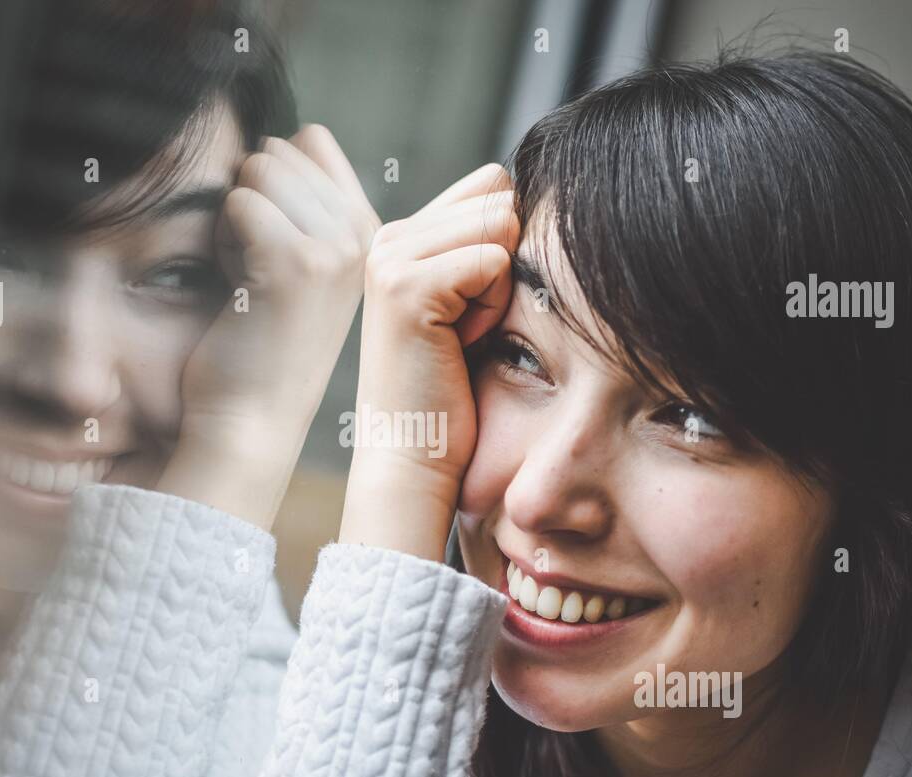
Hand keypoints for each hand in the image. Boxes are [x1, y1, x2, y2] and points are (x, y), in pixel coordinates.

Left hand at [159, 125, 378, 528]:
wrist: (249, 420)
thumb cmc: (257, 342)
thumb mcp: (296, 263)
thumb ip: (302, 202)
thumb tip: (279, 136)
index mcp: (369, 231)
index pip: (311, 140)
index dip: (270, 180)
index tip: (273, 246)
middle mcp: (364, 236)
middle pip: (279, 150)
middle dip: (249, 197)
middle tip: (257, 267)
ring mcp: (336, 248)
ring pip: (258, 170)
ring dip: (233, 218)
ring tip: (250, 277)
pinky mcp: (298, 263)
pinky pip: (239, 203)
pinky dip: (222, 241)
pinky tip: (239, 287)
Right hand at [339, 163, 518, 559]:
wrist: (413, 456)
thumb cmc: (452, 391)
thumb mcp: (467, 306)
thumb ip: (481, 247)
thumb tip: (524, 194)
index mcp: (401, 238)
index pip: (490, 184)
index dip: (506, 244)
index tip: (473, 308)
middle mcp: (387, 237)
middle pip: (497, 194)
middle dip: (504, 260)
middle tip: (469, 324)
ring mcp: (391, 258)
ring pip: (498, 224)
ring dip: (499, 287)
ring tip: (462, 334)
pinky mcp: (406, 286)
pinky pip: (492, 262)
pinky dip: (492, 308)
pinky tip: (460, 344)